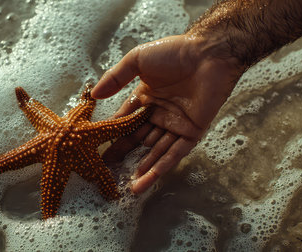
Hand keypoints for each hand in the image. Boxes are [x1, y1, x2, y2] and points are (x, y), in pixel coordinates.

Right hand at [91, 35, 244, 193]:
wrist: (207, 53)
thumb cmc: (173, 53)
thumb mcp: (137, 60)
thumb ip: (116, 78)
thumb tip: (94, 95)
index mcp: (145, 98)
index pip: (125, 121)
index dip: (112, 135)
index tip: (99, 149)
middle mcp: (158, 114)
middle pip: (138, 139)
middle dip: (124, 155)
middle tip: (108, 171)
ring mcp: (175, 125)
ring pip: (156, 151)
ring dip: (143, 168)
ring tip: (127, 186)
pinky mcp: (191, 132)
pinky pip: (174, 153)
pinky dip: (161, 168)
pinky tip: (145, 180)